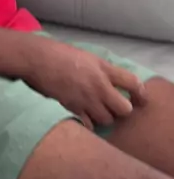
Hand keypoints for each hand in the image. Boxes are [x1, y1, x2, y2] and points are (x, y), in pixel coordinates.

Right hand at [27, 38, 146, 129]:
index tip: (140, 99)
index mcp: (103, 68)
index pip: (133, 83)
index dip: (141, 94)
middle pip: (124, 109)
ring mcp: (86, 99)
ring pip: (107, 120)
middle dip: (121, 110)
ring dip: (104, 117)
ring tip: (96, 111)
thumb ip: (102, 69)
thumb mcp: (87, 56)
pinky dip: (89, 124)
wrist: (37, 58)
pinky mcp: (72, 108)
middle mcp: (99, 85)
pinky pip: (89, 125)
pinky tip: (83, 117)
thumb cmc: (59, 53)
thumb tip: (112, 81)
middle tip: (114, 107)